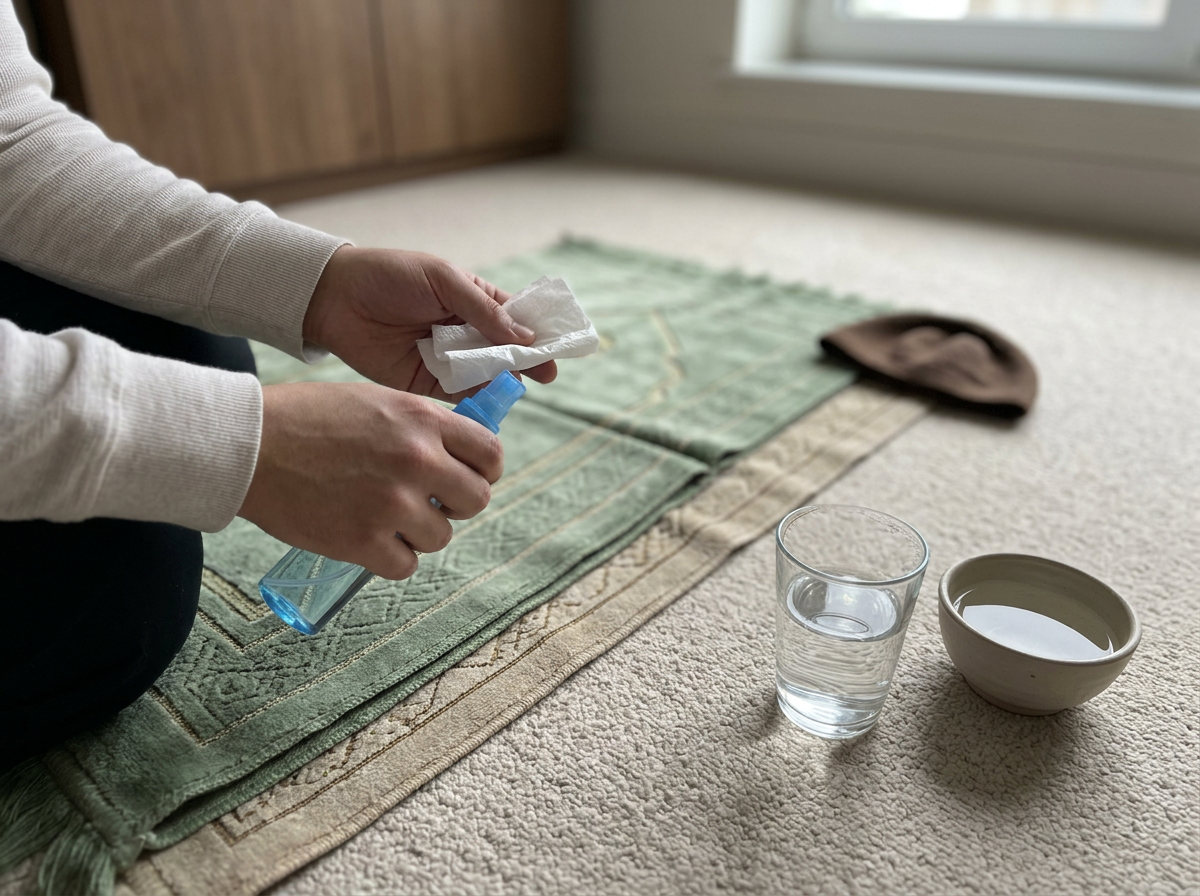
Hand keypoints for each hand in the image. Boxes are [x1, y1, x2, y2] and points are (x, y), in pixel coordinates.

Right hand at [238, 382, 501, 578]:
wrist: (249, 444)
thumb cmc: (308, 418)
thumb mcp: (376, 401)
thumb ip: (422, 425)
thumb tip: (460, 455)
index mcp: (421, 420)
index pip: (490, 454)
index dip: (484, 470)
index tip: (468, 477)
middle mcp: (416, 460)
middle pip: (476, 500)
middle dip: (456, 504)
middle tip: (428, 501)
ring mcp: (391, 503)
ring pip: (440, 536)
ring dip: (419, 532)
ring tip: (384, 516)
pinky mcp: (362, 541)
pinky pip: (405, 565)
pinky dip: (390, 557)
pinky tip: (369, 538)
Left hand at [303, 246, 556, 400]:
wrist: (335, 299)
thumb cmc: (390, 276)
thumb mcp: (443, 280)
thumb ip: (483, 309)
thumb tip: (526, 336)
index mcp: (474, 301)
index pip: (516, 318)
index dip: (538, 332)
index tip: (558, 347)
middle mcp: (467, 333)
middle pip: (508, 351)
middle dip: (527, 362)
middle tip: (545, 374)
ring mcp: (450, 359)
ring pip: (488, 375)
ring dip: (503, 380)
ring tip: (516, 385)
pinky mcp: (429, 384)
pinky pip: (461, 395)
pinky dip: (477, 399)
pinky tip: (491, 401)